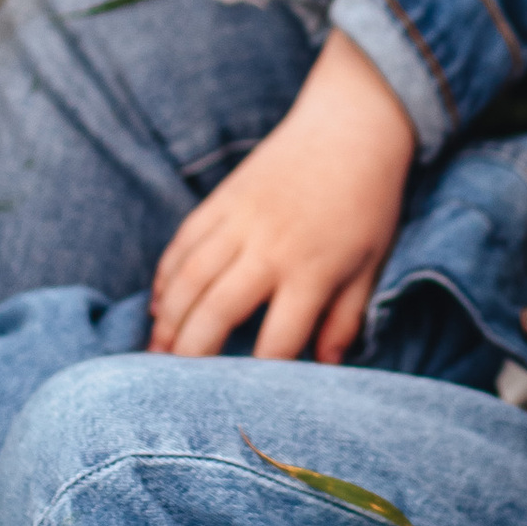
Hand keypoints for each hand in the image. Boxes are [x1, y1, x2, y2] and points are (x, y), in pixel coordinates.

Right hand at [151, 30, 417, 362]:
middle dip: (191, 352)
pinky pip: (184, 241)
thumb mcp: (371, 264)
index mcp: (312, 270)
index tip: (241, 399)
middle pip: (218, 310)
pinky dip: (166, 273)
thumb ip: (346, 318)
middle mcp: (270, 248)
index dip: (258, 374)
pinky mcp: (223, 198)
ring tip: (155, 350)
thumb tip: (326, 367)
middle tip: (169, 384)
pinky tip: (159, 302)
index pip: (278, 337)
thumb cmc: (368, 202)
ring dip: (168, 318)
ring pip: (190, 276)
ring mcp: (241, 220)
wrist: (351, 126)